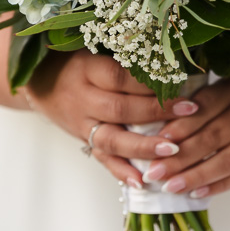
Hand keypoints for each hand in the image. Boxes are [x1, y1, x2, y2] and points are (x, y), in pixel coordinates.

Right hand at [25, 50, 200, 186]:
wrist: (39, 82)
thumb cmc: (75, 60)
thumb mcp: (95, 47)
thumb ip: (125, 54)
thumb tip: (168, 58)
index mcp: (87, 68)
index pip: (119, 76)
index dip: (149, 82)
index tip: (179, 83)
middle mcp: (82, 97)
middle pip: (119, 108)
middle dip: (156, 112)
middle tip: (189, 113)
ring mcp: (81, 123)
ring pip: (111, 139)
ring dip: (143, 147)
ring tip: (172, 151)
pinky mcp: (82, 140)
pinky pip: (101, 159)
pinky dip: (121, 172)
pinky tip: (141, 182)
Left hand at [149, 79, 229, 198]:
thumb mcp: (228, 90)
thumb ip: (202, 103)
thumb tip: (162, 128)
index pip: (208, 105)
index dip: (183, 122)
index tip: (159, 138)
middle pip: (214, 136)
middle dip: (181, 156)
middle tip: (154, 171)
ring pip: (227, 160)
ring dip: (196, 175)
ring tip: (170, 187)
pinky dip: (218, 186)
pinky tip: (195, 193)